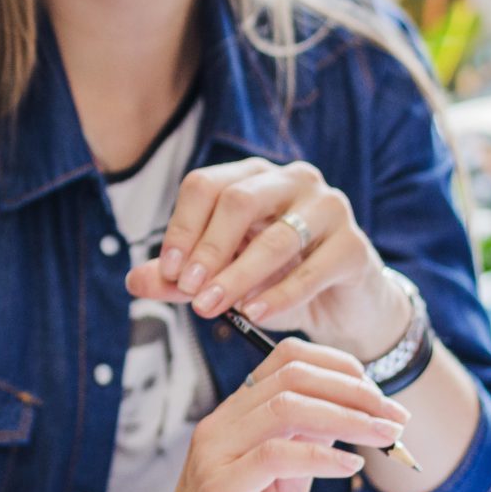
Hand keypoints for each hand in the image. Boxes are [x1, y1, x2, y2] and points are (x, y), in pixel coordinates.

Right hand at [121, 339, 403, 491]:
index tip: (381, 398)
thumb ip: (304, 452)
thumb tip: (346, 419)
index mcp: (237, 420)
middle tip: (397, 416)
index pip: (287, 360)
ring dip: (348, 416)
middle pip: (292, 374)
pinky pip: (275, 456)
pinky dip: (321, 456)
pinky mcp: (218, 489)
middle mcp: (223, 426)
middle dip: (355, 389)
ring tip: (387, 436)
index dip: (340, 368)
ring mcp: (216, 454)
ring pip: (286, 406)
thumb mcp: (282, 491)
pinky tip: (350, 468)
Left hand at [128, 157, 413, 359]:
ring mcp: (329, 207)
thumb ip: (181, 278)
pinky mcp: (354, 245)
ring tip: (211, 308)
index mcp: (253, 177)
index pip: (206, 186)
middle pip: (239, 201)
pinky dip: (279, 294)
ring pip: (275, 237)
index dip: (182, 227)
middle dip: (208, 249)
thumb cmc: (278, 280)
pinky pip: (312, 269)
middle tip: (189, 291)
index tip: (169, 271)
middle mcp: (292, 180)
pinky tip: (254, 314)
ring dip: (237, 276)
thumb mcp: (224, 277)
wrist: (343, 307)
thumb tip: (135, 281)